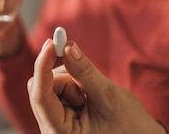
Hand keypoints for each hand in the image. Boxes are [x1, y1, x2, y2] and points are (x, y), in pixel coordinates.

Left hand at [28, 39, 165, 133]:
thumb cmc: (128, 124)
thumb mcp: (108, 97)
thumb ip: (85, 72)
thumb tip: (67, 47)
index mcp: (61, 133)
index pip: (41, 97)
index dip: (43, 67)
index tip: (51, 43)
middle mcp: (51, 130)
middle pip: (43, 88)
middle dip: (66, 77)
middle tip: (87, 79)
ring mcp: (53, 123)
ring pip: (50, 85)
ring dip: (71, 81)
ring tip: (92, 96)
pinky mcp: (58, 115)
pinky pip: (56, 89)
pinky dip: (71, 83)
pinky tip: (86, 95)